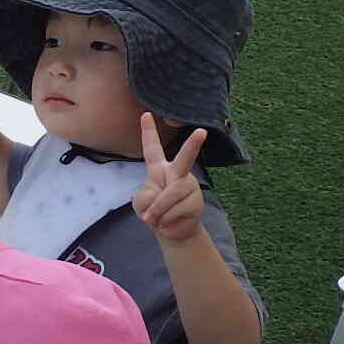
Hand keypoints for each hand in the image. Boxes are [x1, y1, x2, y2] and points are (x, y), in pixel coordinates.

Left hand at [133, 114, 209, 243]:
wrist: (170, 230)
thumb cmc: (153, 211)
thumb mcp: (141, 203)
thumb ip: (146, 198)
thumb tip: (161, 200)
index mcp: (160, 169)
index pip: (152, 149)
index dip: (148, 132)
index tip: (145, 114)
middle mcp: (177, 173)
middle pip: (184, 159)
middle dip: (193, 146)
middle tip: (202, 132)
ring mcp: (189, 186)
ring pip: (173, 193)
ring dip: (159, 210)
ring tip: (155, 219)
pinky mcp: (196, 201)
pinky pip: (177, 209)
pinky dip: (166, 219)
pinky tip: (167, 221)